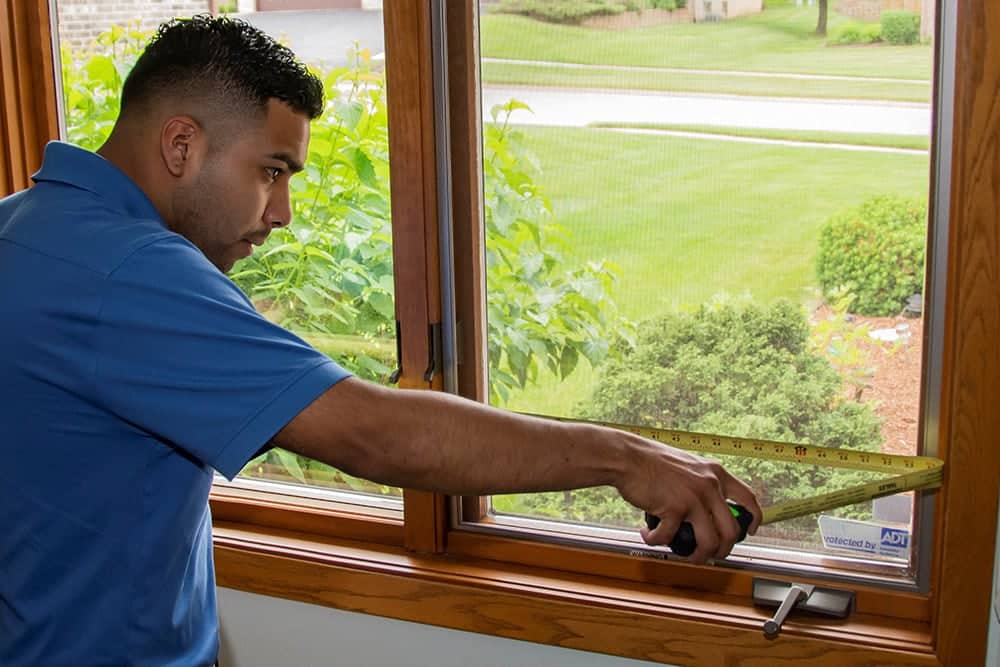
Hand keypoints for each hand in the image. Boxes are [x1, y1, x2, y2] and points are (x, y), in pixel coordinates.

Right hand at [614, 432, 760, 563]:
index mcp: (716, 473)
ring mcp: (693, 498)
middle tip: (710, 554)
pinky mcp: (674, 509)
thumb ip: (702, 483)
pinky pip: (670, 537)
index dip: (754, 519)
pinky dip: (657, 541)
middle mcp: (709, 486)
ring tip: (684, 554)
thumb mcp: (688, 466)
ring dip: (697, 556)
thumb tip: (708, 510)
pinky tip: (649, 535)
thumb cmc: (651, 460)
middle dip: (722, 550)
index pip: (748, 498)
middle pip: (731, 531)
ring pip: (709, 542)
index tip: (751, 531)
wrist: (628, 457)